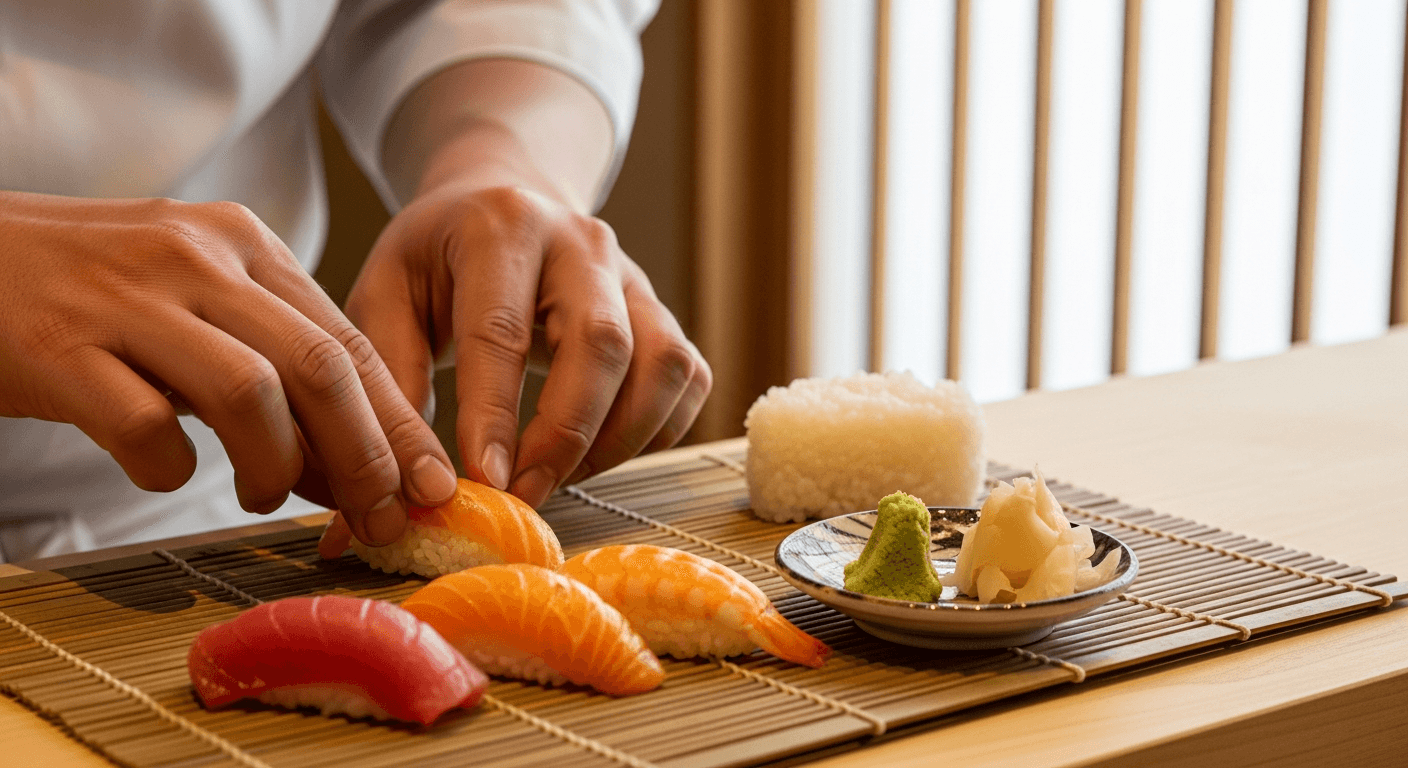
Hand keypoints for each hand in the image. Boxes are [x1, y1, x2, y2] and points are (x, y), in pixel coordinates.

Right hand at [0, 191, 456, 543]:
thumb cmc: (94, 292)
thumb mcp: (197, 301)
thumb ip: (273, 367)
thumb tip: (347, 468)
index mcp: (243, 243)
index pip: (349, 342)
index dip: (399, 425)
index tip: (429, 488)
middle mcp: (197, 258)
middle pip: (320, 368)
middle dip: (366, 457)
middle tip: (378, 517)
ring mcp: (128, 298)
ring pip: (250, 392)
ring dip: (278, 465)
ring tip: (264, 494)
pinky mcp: (59, 347)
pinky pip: (145, 424)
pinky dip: (171, 467)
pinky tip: (169, 472)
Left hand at [346, 183, 710, 506]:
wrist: (502, 198)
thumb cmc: (436, 259)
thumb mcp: (386, 295)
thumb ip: (391, 380)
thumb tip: (402, 486)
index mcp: (502, 227)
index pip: (503, 329)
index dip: (496, 413)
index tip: (485, 481)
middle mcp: (582, 244)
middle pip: (602, 343)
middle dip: (567, 434)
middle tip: (525, 493)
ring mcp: (633, 276)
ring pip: (662, 365)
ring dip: (619, 440)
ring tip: (560, 476)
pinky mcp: (663, 310)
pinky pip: (687, 380)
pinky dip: (654, 432)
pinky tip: (599, 453)